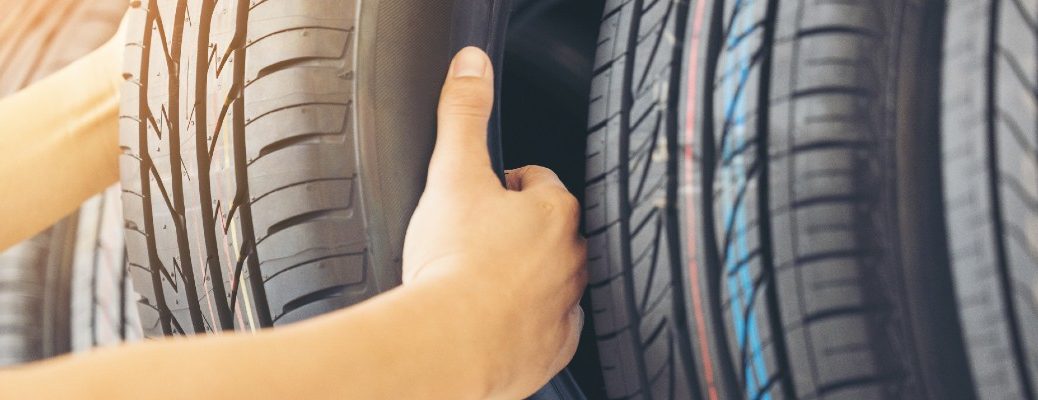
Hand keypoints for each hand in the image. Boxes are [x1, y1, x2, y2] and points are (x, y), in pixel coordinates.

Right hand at [403, 47, 587, 398]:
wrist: (448, 343)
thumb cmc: (452, 263)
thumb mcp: (452, 171)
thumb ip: (464, 114)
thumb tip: (472, 66)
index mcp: (556, 211)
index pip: (538, 182)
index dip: (505, 184)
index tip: (481, 197)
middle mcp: (573, 258)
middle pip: (549, 232)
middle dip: (518, 231)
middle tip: (475, 240)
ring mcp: (567, 306)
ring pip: (552, 279)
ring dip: (524, 275)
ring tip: (481, 280)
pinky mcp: (556, 349)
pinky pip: (549, 327)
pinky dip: (528, 322)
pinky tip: (495, 319)